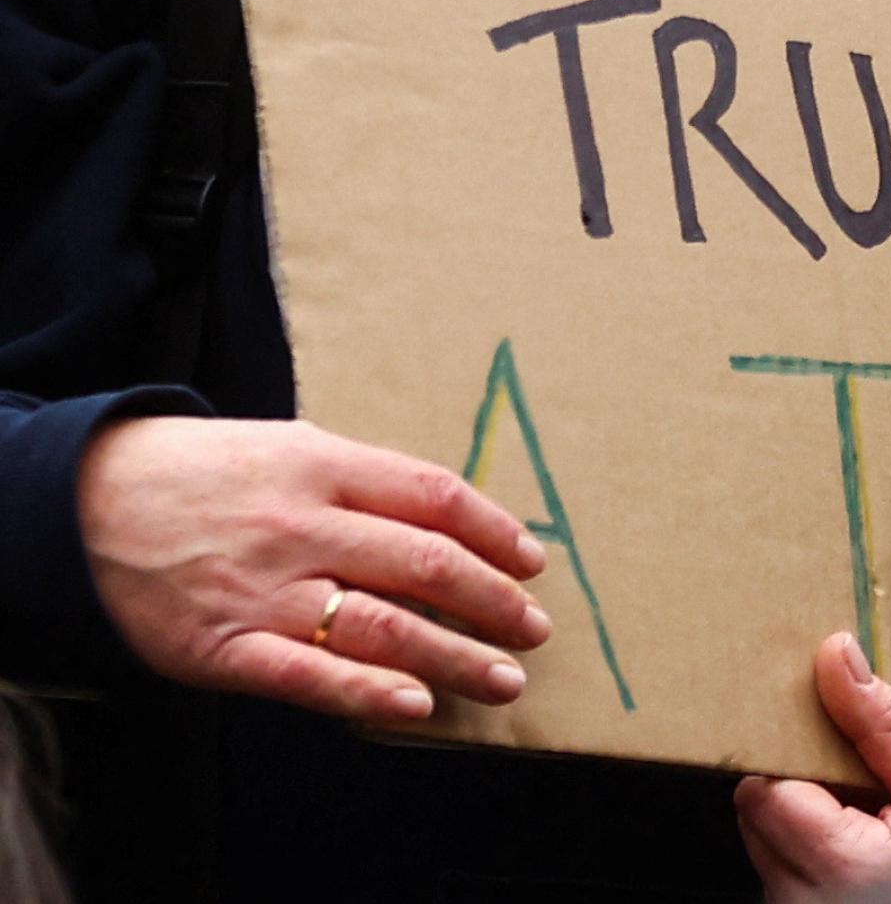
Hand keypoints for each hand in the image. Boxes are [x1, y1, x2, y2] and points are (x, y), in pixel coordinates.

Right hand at [77, 414, 550, 724]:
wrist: (92, 500)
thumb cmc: (207, 472)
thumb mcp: (289, 449)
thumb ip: (359, 482)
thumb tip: (441, 519)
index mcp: (325, 466)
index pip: (433, 496)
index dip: (494, 531)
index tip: (532, 561)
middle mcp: (304, 525)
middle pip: (423, 562)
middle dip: (492, 600)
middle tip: (534, 628)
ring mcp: (266, 588)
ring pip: (382, 624)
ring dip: (454, 654)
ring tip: (502, 678)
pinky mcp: (226, 646)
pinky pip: (308, 675)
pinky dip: (366, 693)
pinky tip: (415, 704)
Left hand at [735, 633, 890, 896]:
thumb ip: (886, 726)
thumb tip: (837, 654)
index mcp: (844, 867)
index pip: (767, 786)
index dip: (795, 752)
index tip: (830, 737)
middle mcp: (807, 901)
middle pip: (758, 810)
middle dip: (799, 781)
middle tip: (858, 781)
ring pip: (763, 836)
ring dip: (800, 816)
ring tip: (861, 817)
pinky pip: (777, 867)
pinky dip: (805, 849)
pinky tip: (853, 848)